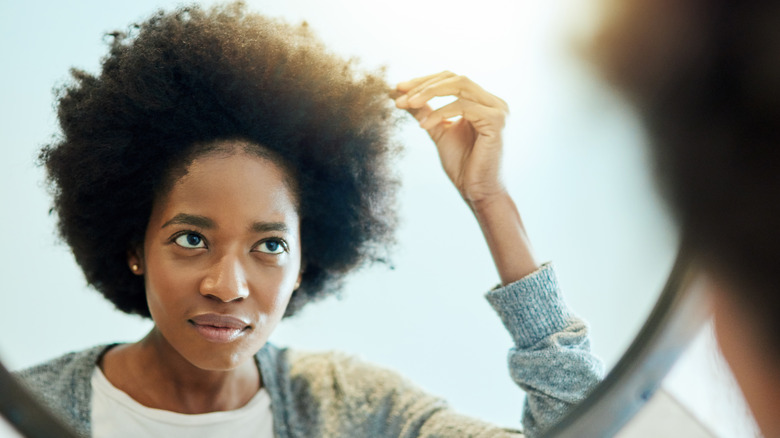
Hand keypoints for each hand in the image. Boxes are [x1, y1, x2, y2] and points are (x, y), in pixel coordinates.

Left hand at [394, 71, 508, 206]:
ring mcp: (497, 110)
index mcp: (482, 102)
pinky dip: (440, 113)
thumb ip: (425, 112)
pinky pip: (463, 106)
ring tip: (408, 104)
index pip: (451, 79)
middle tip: (399, 95)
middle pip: (454, 78)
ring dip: (429, 93)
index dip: (424, 81)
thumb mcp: (438, 131)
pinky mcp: (496, 121)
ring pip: (459, 85)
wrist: (478, 192)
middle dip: (424, 84)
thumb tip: (401, 96)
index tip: (398, 88)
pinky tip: (424, 126)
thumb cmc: (463, 166)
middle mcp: (493, 102)